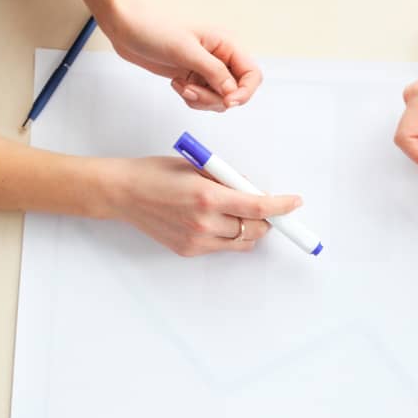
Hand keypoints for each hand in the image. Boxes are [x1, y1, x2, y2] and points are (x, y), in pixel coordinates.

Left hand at [81, 0, 261, 111]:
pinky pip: (203, 99)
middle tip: (191, 90)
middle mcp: (221, 58)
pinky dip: (191, 99)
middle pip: (236, 92)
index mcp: (226, 44)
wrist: (127, 28)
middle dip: (215, 98)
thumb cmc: (153, 28)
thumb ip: (214, 72)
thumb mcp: (186, 50)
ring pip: (219, 99)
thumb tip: (232, 92)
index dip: (244, 92)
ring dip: (201, 100)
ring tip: (181, 86)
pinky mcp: (195, 78)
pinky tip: (176, 84)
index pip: (252, 75)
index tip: (227, 101)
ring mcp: (208, 70)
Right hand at [98, 155, 302, 256]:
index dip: (280, 206)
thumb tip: (253, 189)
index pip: (256, 206)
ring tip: (238, 214)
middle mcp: (204, 222)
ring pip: (242, 242)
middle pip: (254, 229)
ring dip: (249, 229)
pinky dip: (228, 236)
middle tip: (265, 208)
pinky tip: (216, 222)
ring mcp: (196, 240)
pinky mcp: (189, 251)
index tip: (294, 203)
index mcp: (207, 195)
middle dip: (265, 219)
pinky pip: (222, 247)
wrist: (123, 193)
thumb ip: (227, 179)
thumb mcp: (197, 167)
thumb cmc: (157, 173)